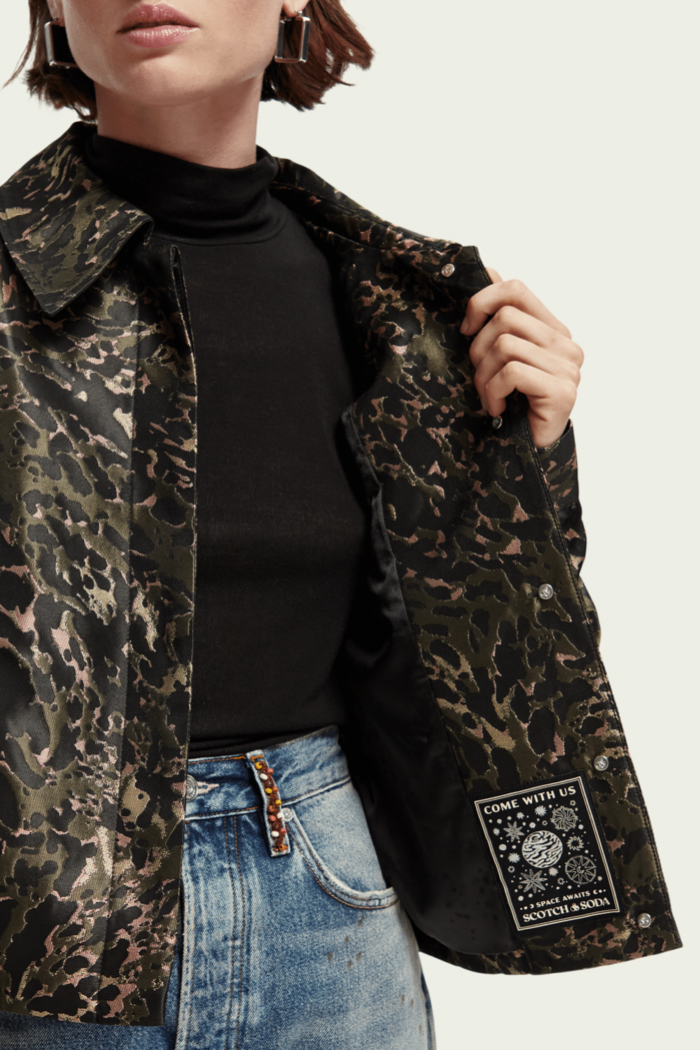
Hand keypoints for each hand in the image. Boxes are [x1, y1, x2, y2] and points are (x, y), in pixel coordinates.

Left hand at [460, 268, 582, 447]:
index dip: (482, 301)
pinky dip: (493, 392)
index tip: (467, 330)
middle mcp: (566, 344)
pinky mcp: (562, 391)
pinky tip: (498, 408)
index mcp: (552, 330)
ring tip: (489, 396)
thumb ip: (497, 319)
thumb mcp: (498, 357)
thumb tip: (485, 268)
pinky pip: (512, 372)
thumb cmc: (510, 404)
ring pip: (505, 345)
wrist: (526, 453)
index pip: (516, 288)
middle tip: (480, 377)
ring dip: (483, 376)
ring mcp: (568, 368)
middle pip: (505, 318)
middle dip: (478, 350)